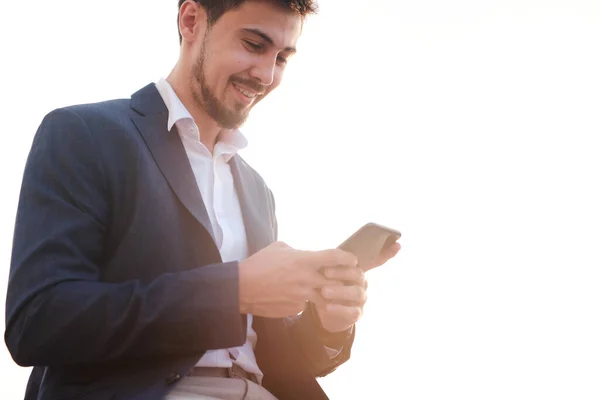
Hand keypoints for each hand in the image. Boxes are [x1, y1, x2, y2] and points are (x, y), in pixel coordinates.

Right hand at [238, 242, 357, 317]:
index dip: (347, 258)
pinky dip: (308, 302)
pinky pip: (308, 306)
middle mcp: (306, 279)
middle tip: (347, 279)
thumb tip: (308, 254)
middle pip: (337, 281)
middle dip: (344, 281)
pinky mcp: (296, 309)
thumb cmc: (259, 264)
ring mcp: (302, 296)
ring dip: (329, 295)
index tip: (352, 260)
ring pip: (326, 298)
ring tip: (327, 291)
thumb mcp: (279, 248)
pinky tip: (299, 298)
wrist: (242, 288)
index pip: (334, 257)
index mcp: (303, 260)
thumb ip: (297, 250)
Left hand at [316, 241, 400, 332]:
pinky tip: (327, 307)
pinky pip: (351, 311)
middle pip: (359, 275)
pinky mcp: (357, 314)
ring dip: (339, 291)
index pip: (376, 259)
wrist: (323, 310)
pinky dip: (339, 309)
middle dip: (343, 272)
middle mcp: (363, 283)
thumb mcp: (327, 271)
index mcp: (357, 269)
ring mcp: (361, 299)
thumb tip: (336, 251)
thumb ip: (333, 260)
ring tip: (324, 291)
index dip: (387, 252)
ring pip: (357, 293)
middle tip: (326, 272)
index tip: (397, 244)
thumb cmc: (326, 285)